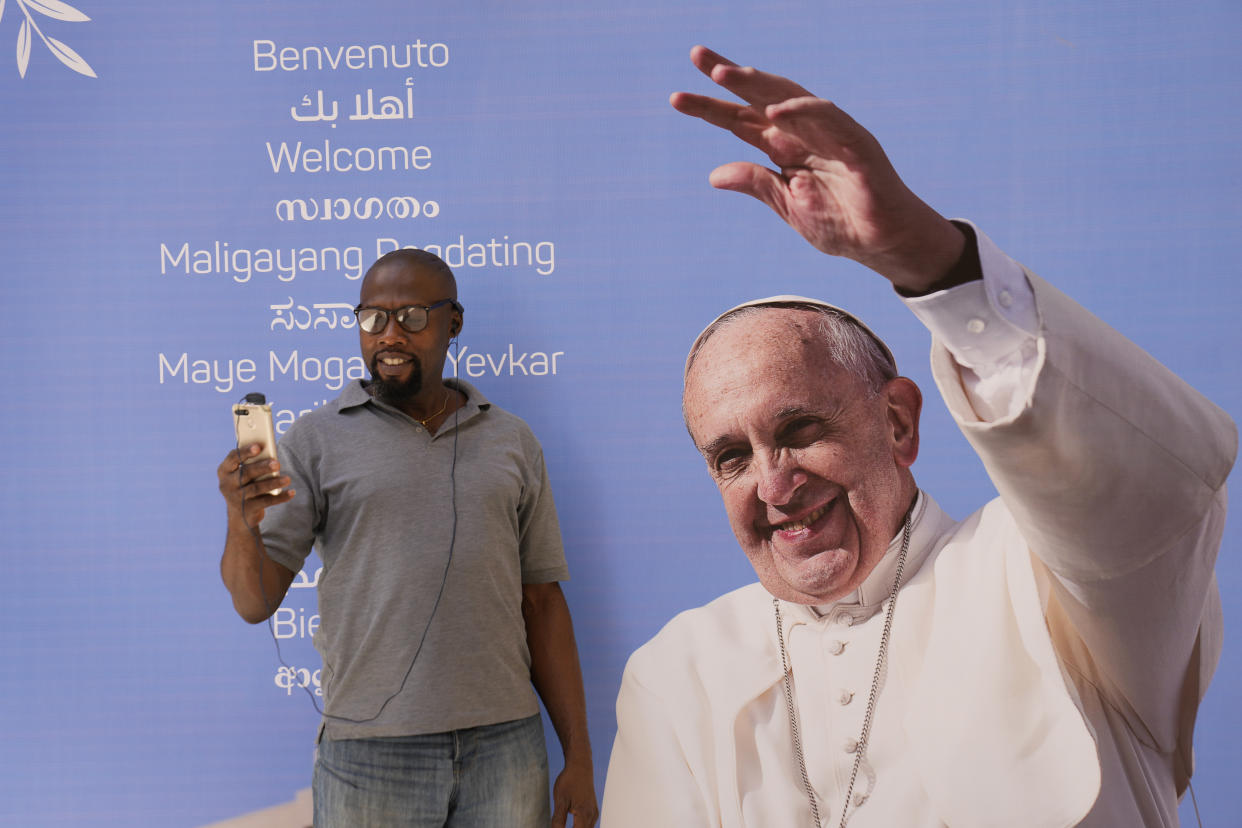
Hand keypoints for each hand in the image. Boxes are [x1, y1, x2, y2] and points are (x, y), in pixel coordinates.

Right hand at [217, 443, 293, 526]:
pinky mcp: (247, 509)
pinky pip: (266, 502)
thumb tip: (272, 457)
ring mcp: (236, 498)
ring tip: (287, 479)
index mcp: (224, 470)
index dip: (245, 452)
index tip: (258, 447)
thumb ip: (252, 463)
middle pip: (246, 473)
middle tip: (277, 464)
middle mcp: (227, 484)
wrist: (240, 514)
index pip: (233, 458)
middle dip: (262, 467)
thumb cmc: (245, 485)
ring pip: (256, 488)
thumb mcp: (243, 474)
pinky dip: (280, 497)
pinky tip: (291, 492)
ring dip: (273, 483)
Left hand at [551, 761, 597, 827]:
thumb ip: (558, 821)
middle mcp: (592, 815)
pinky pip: (588, 825)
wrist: (580, 764)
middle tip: (558, 826)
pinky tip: (573, 825)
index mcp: (584, 815)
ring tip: (562, 825)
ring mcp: (594, 812)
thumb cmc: (569, 780)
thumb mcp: (560, 801)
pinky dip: (580, 827)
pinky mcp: (593, 809)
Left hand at [670, 45, 963, 292]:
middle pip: (761, 97)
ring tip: (724, 74)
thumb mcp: (787, 205)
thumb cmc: (840, 223)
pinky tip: (773, 113)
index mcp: (785, 148)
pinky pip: (828, 118)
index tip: (677, 99)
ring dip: (757, 84)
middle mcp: (804, 133)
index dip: (712, 108)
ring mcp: (831, 134)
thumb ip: (756, 183)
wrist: (882, 244)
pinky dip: (801, 112)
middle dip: (730, 77)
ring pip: (790, 98)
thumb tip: (713, 175)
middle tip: (697, 56)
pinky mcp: (856, 143)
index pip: (742, 121)